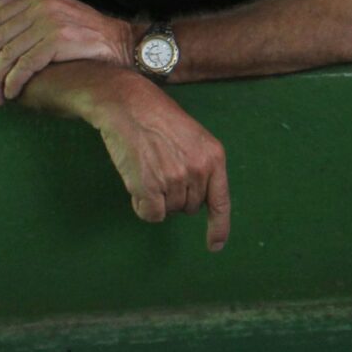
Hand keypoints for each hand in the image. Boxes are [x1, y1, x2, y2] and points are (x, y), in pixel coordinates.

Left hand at [0, 0, 134, 104]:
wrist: (129, 46)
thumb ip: (29, 12)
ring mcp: (52, 21)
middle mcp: (44, 5)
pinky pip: (24, 65)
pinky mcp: (59, 39)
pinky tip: (9, 94)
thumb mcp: (59, 15)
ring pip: (7, 53)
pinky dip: (12, 82)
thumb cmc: (93, 37)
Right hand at [88, 77, 232, 251]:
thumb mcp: (195, 139)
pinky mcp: (151, 186)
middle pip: (189, 207)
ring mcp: (175, 179)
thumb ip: (202, 167)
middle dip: (176, 196)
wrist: (130, 106)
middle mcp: (199, 170)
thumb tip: (198, 199)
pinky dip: (143, 206)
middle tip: (161, 170)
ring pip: (168, 211)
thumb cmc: (160, 121)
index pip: (221, 201)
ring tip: (148, 169)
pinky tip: (138, 184)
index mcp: (214, 157)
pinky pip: (151, 214)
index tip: (215, 245)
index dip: (219, 227)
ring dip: (157, 198)